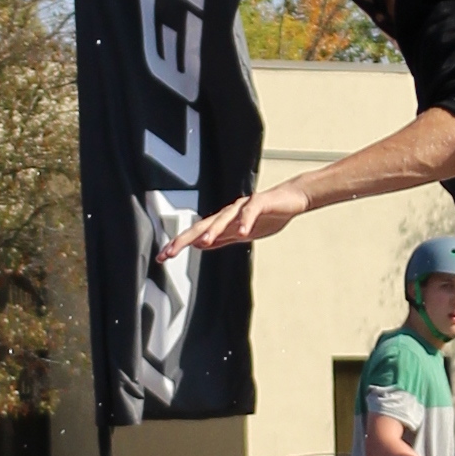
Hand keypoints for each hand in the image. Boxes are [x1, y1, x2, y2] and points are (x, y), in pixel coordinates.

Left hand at [161, 182, 307, 259]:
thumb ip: (221, 239)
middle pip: (202, 226)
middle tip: (170, 252)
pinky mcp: (261, 203)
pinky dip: (245, 222)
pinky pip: (251, 213)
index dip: (179, 244)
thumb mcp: (240, 234)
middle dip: (185, 239)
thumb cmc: (267, 215)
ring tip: (204, 242)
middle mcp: (228, 213)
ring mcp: (243, 207)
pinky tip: (242, 233)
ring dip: (213, 230)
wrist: (291, 199)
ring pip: (224, 219)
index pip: (196, 234)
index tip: (163, 256)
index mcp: (223, 222)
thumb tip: (200, 245)